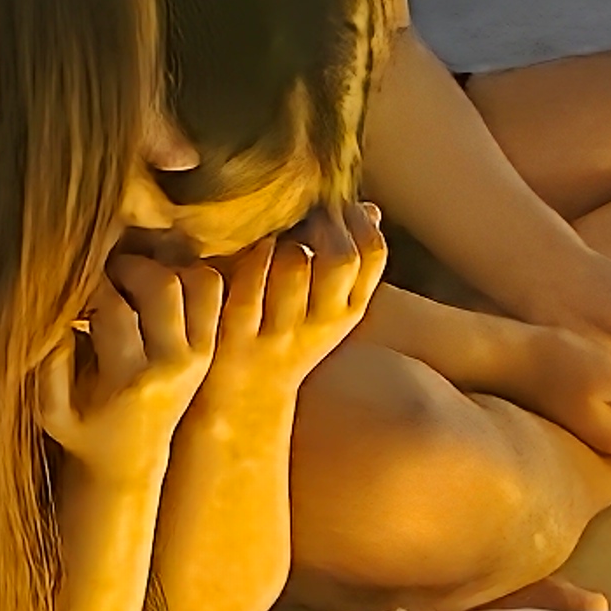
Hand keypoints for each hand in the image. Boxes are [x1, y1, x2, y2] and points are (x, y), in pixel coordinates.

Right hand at [33, 254, 223, 482]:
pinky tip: (160, 288)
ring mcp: (200, 357)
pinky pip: (216, 296)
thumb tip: (58, 316)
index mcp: (131, 379)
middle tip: (105, 272)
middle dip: (130, 266)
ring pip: (202, 283)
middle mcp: (175, 365)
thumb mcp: (51, 409)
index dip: (90, 286)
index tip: (73, 284)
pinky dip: (192, 279)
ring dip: (169, 269)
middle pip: (165, 286)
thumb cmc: (82, 432)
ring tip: (137, 279)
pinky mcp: (211, 351)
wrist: (129, 462)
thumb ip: (49, 363)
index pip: (116, 310)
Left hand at [186, 205, 387, 415]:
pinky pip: (247, 286)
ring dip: (280, 239)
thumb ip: (350, 262)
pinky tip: (242, 250)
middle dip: (319, 223)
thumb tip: (370, 209)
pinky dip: (244, 260)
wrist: (244, 403)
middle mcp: (321, 324)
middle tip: (301, 213)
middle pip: (339, 258)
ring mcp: (280, 333)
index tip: (334, 206)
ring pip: (292, 265)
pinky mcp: (238, 338)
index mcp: (348, 312)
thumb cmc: (286, 338)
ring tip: (272, 232)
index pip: (372, 255)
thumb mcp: (328, 308)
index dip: (354, 220)